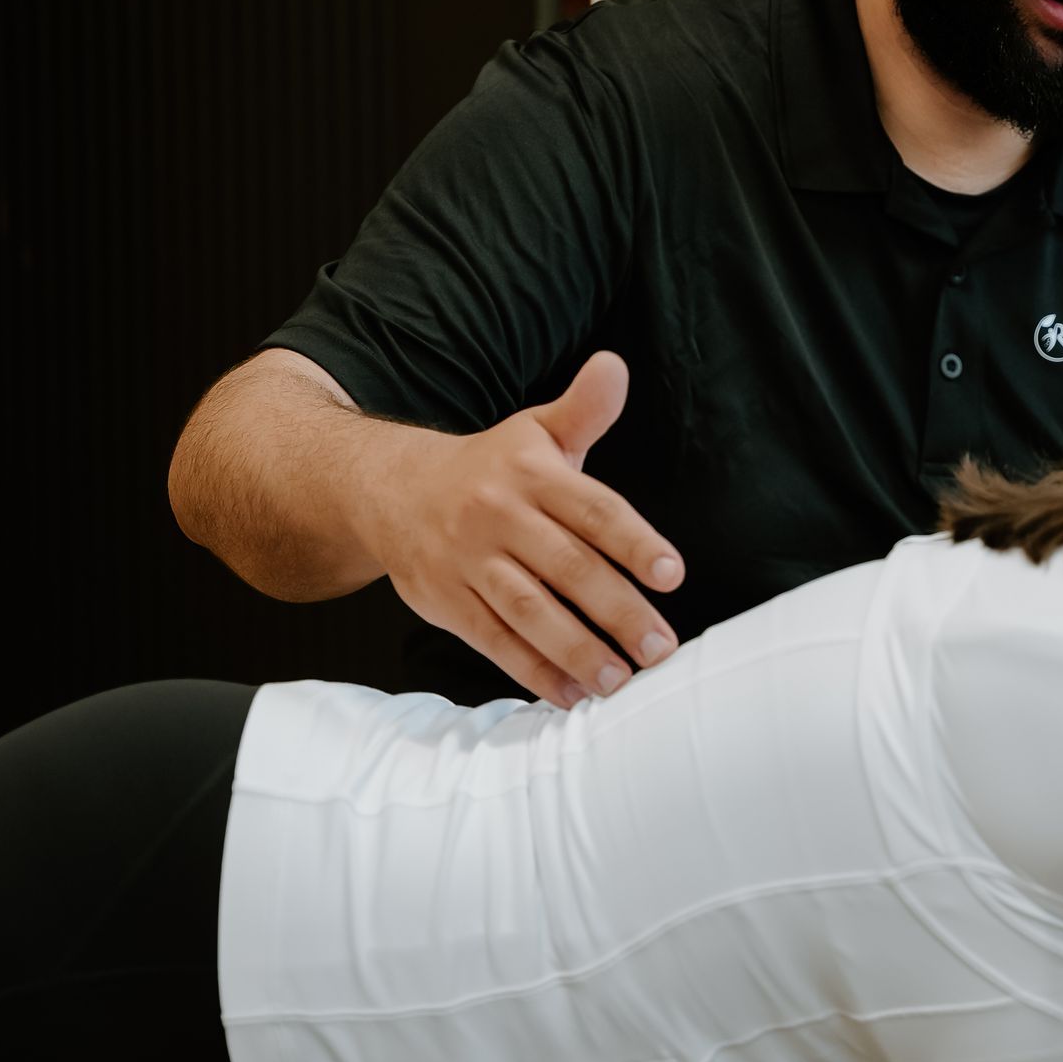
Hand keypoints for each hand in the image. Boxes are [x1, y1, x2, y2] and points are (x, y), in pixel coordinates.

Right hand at [364, 353, 683, 708]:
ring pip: (529, 610)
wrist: (390, 488)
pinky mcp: (445, 600)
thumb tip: (614, 367)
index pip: (592, 509)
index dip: (633, 542)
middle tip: (661, 648)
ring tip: (620, 681)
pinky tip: (570, 694)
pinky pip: (493, 640)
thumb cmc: (489, 467)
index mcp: (530, 473)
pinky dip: (533, 671)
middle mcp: (499, 515)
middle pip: (567, 568)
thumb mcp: (535, 431)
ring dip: (577, 650)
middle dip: (618, 611)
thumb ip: (583, 410)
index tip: (672, 574)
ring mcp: (468, 561)